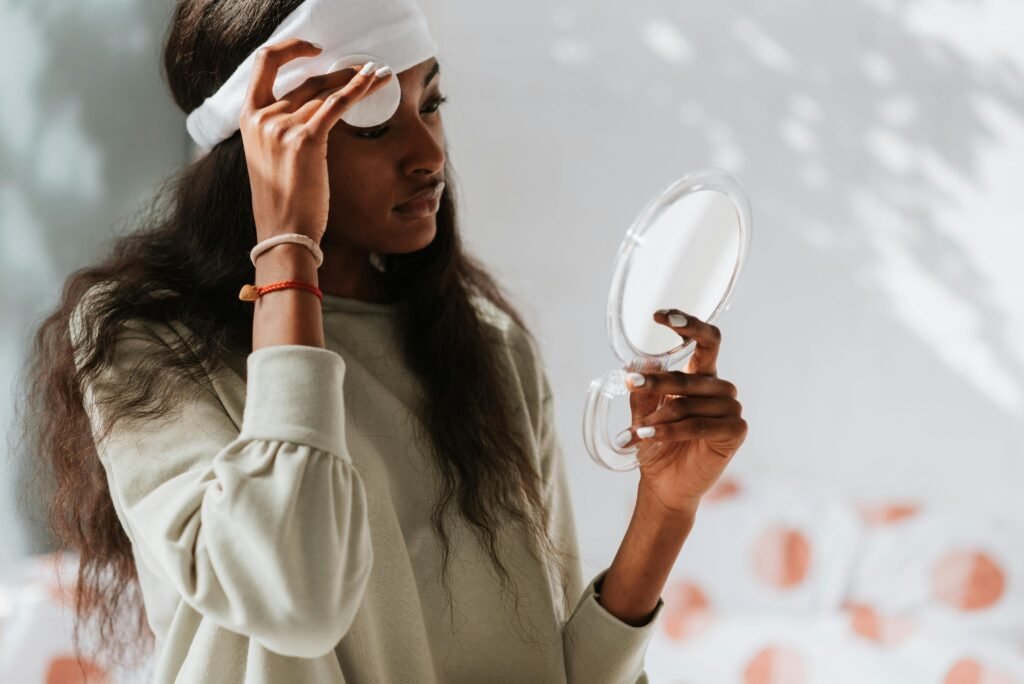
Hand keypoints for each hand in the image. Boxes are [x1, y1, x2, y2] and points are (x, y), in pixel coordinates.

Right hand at [239, 38, 391, 244]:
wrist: (284, 235)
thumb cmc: (283, 204)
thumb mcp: (270, 159)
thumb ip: (281, 132)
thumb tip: (311, 114)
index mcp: (249, 119)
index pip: (263, 64)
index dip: (291, 49)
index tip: (314, 49)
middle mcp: (262, 118)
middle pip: (307, 80)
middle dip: (340, 73)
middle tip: (365, 70)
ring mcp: (281, 127)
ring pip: (324, 90)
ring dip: (356, 81)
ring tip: (379, 76)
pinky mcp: (305, 140)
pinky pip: (336, 105)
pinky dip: (358, 91)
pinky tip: (375, 83)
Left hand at [617, 309, 747, 516]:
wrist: (666, 485)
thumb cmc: (657, 444)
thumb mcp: (644, 412)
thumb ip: (643, 390)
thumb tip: (633, 365)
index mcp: (703, 377)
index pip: (705, 340)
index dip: (688, 324)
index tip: (661, 316)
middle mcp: (721, 389)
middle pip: (689, 376)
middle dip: (656, 381)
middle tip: (629, 382)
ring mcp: (732, 410)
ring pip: (689, 404)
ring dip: (658, 417)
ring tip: (634, 431)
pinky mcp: (735, 431)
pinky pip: (697, 425)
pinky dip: (668, 431)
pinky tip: (645, 436)